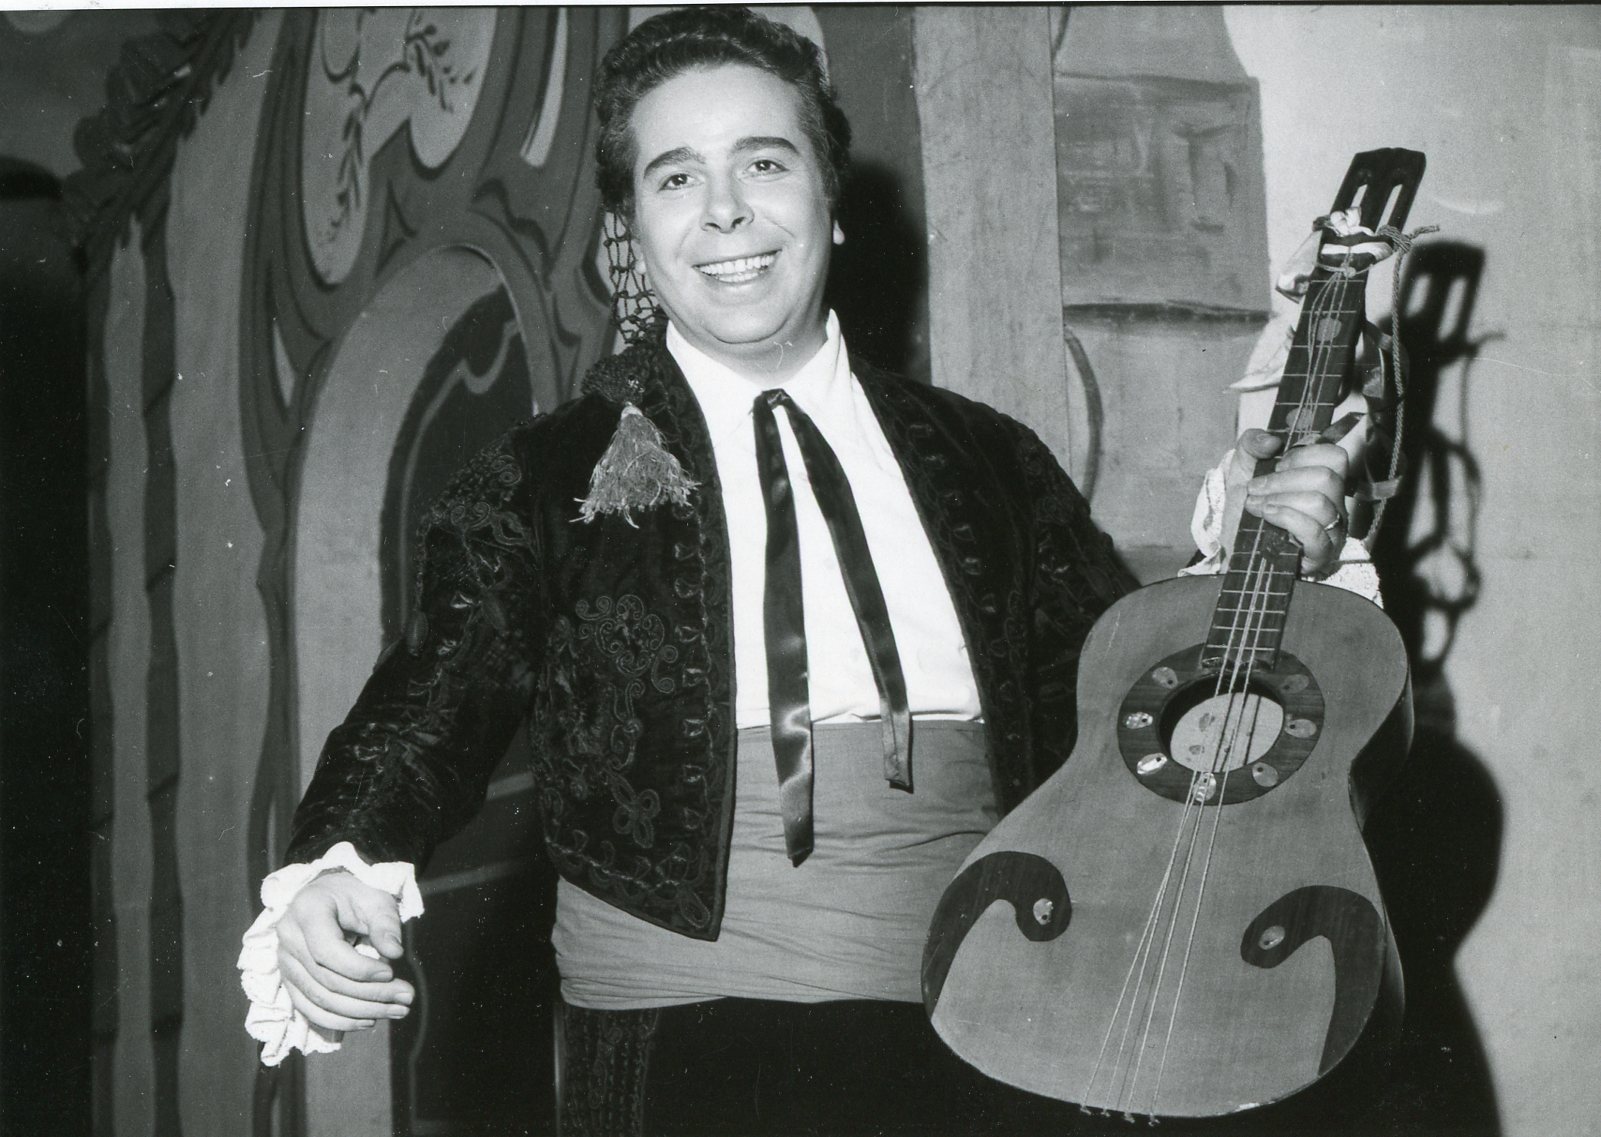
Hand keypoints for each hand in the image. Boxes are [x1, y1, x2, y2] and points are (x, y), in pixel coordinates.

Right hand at [275, 870, 414, 1033]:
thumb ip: (385, 924)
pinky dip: (340, 1021)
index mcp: (307, 911)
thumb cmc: (355, 895)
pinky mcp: (290, 982)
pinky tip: (369, 1020)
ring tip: (396, 1011)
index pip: (326, 951)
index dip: (359, 969)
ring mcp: (286, 964)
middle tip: (406, 998)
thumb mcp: (376, 899)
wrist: (328, 896)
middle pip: (326, 980)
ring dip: (360, 1013)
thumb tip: (395, 953)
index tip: (391, 972)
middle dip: (370, 995)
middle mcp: (289, 940)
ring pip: (320, 1000)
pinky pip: (310, 1010)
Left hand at [1223, 429, 1349, 575]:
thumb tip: (1272, 440)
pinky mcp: (1321, 553)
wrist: (1232, 549)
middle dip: (1282, 480)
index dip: (1302, 455)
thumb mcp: (1241, 470)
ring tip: (1255, 506)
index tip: (1276, 466)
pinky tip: (1266, 516)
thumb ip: (1251, 444)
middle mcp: (1334, 504)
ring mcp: (1331, 530)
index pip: (1335, 456)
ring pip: (1319, 503)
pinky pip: (1314, 531)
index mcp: (1321, 481)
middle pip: (1326, 477)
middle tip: (1257, 488)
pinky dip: (1286, 518)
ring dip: (1279, 499)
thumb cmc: (1243, 512)